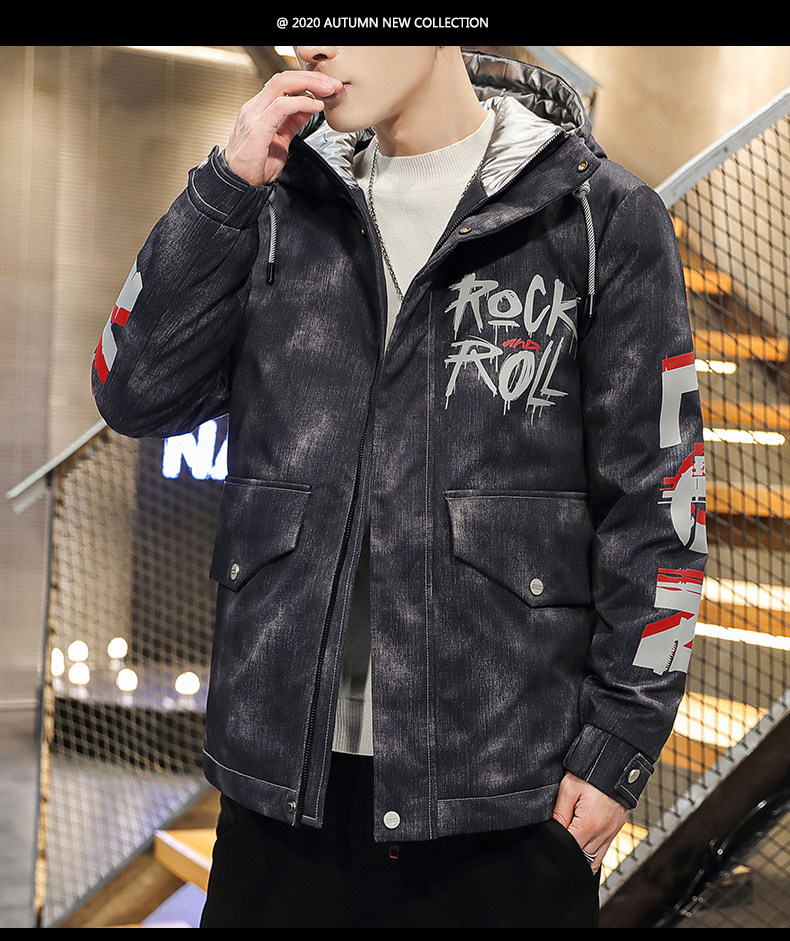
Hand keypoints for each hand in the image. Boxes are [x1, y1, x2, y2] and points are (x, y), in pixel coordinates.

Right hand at [225, 70, 343, 185]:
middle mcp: (255, 108)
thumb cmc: (255, 166)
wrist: (238, 184)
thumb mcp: (281, 140)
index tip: (327, 86)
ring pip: (281, 84)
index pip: (283, 83)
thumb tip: (309, 108)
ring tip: (327, 91)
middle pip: (283, 78)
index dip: (306, 80)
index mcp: (259, 109)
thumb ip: (293, 122)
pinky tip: (315, 106)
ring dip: (309, 84)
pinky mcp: (257, 128)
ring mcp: (254, 116)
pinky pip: (280, 107)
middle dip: (311, 77)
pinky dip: (301, 103)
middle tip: (331, 83)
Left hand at [552, 772, 627, 872]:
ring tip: (569, 850)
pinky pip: (603, 851)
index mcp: (589, 825)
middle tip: (557, 845)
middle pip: (582, 857)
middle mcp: (603, 833)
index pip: (570, 849)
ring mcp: (611, 833)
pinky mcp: (616, 829)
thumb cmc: (590, 773)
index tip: (549, 842)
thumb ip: (560, 813)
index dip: (558, 848)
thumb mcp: (569, 788)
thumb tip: (553, 832)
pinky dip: (593, 854)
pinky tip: (582, 850)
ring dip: (581, 857)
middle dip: (568, 854)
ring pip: (594, 859)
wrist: (616, 764)